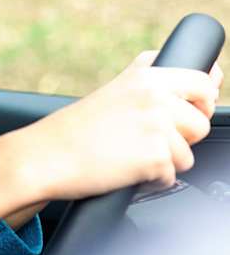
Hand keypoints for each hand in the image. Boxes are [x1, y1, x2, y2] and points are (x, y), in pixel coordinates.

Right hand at [20, 52, 221, 199]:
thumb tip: (214, 74)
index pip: (203, 82)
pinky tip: (125, 170)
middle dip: (182, 138)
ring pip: (188, 153)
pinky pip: (172, 176)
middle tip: (145, 140)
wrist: (43, 156)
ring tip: (130, 156)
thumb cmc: (74, 129)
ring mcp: (157, 126)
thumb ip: (159, 82)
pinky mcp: (155, 157)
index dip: (199, 102)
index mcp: (146, 76)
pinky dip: (151, 180)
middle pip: (202, 122)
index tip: (182, 112)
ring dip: (164, 161)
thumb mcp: (115, 90)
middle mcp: (155, 97)